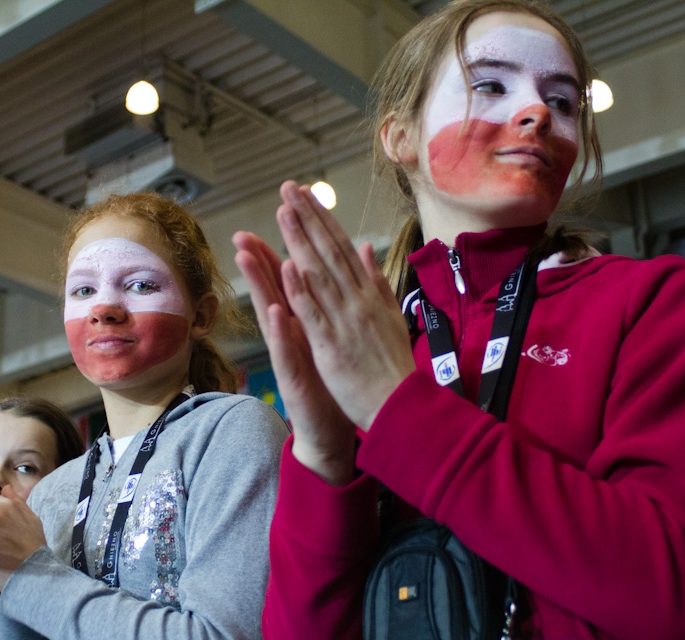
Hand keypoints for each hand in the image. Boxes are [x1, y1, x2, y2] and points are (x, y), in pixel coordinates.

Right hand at [234, 230, 356, 484]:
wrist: (332, 430)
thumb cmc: (331, 383)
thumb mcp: (330, 337)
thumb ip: (326, 306)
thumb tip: (325, 279)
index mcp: (305, 320)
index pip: (293, 278)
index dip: (285, 248)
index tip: (280, 217)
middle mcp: (291, 334)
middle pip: (274, 290)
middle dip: (259, 261)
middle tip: (242, 233)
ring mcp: (289, 355)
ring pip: (271, 315)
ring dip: (258, 286)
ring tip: (245, 258)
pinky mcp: (293, 378)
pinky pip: (284, 351)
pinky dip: (279, 332)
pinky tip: (274, 311)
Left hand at [274, 180, 414, 429]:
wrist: (401, 405)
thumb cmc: (391, 365)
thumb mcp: (388, 314)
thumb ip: (375, 280)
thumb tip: (366, 247)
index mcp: (368, 293)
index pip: (341, 248)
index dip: (322, 220)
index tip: (305, 195)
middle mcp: (357, 300)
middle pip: (329, 252)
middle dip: (307, 219)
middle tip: (288, 188)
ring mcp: (344, 321)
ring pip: (319, 275)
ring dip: (300, 242)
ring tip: (283, 212)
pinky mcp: (331, 346)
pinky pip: (314, 314)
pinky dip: (301, 291)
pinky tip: (286, 267)